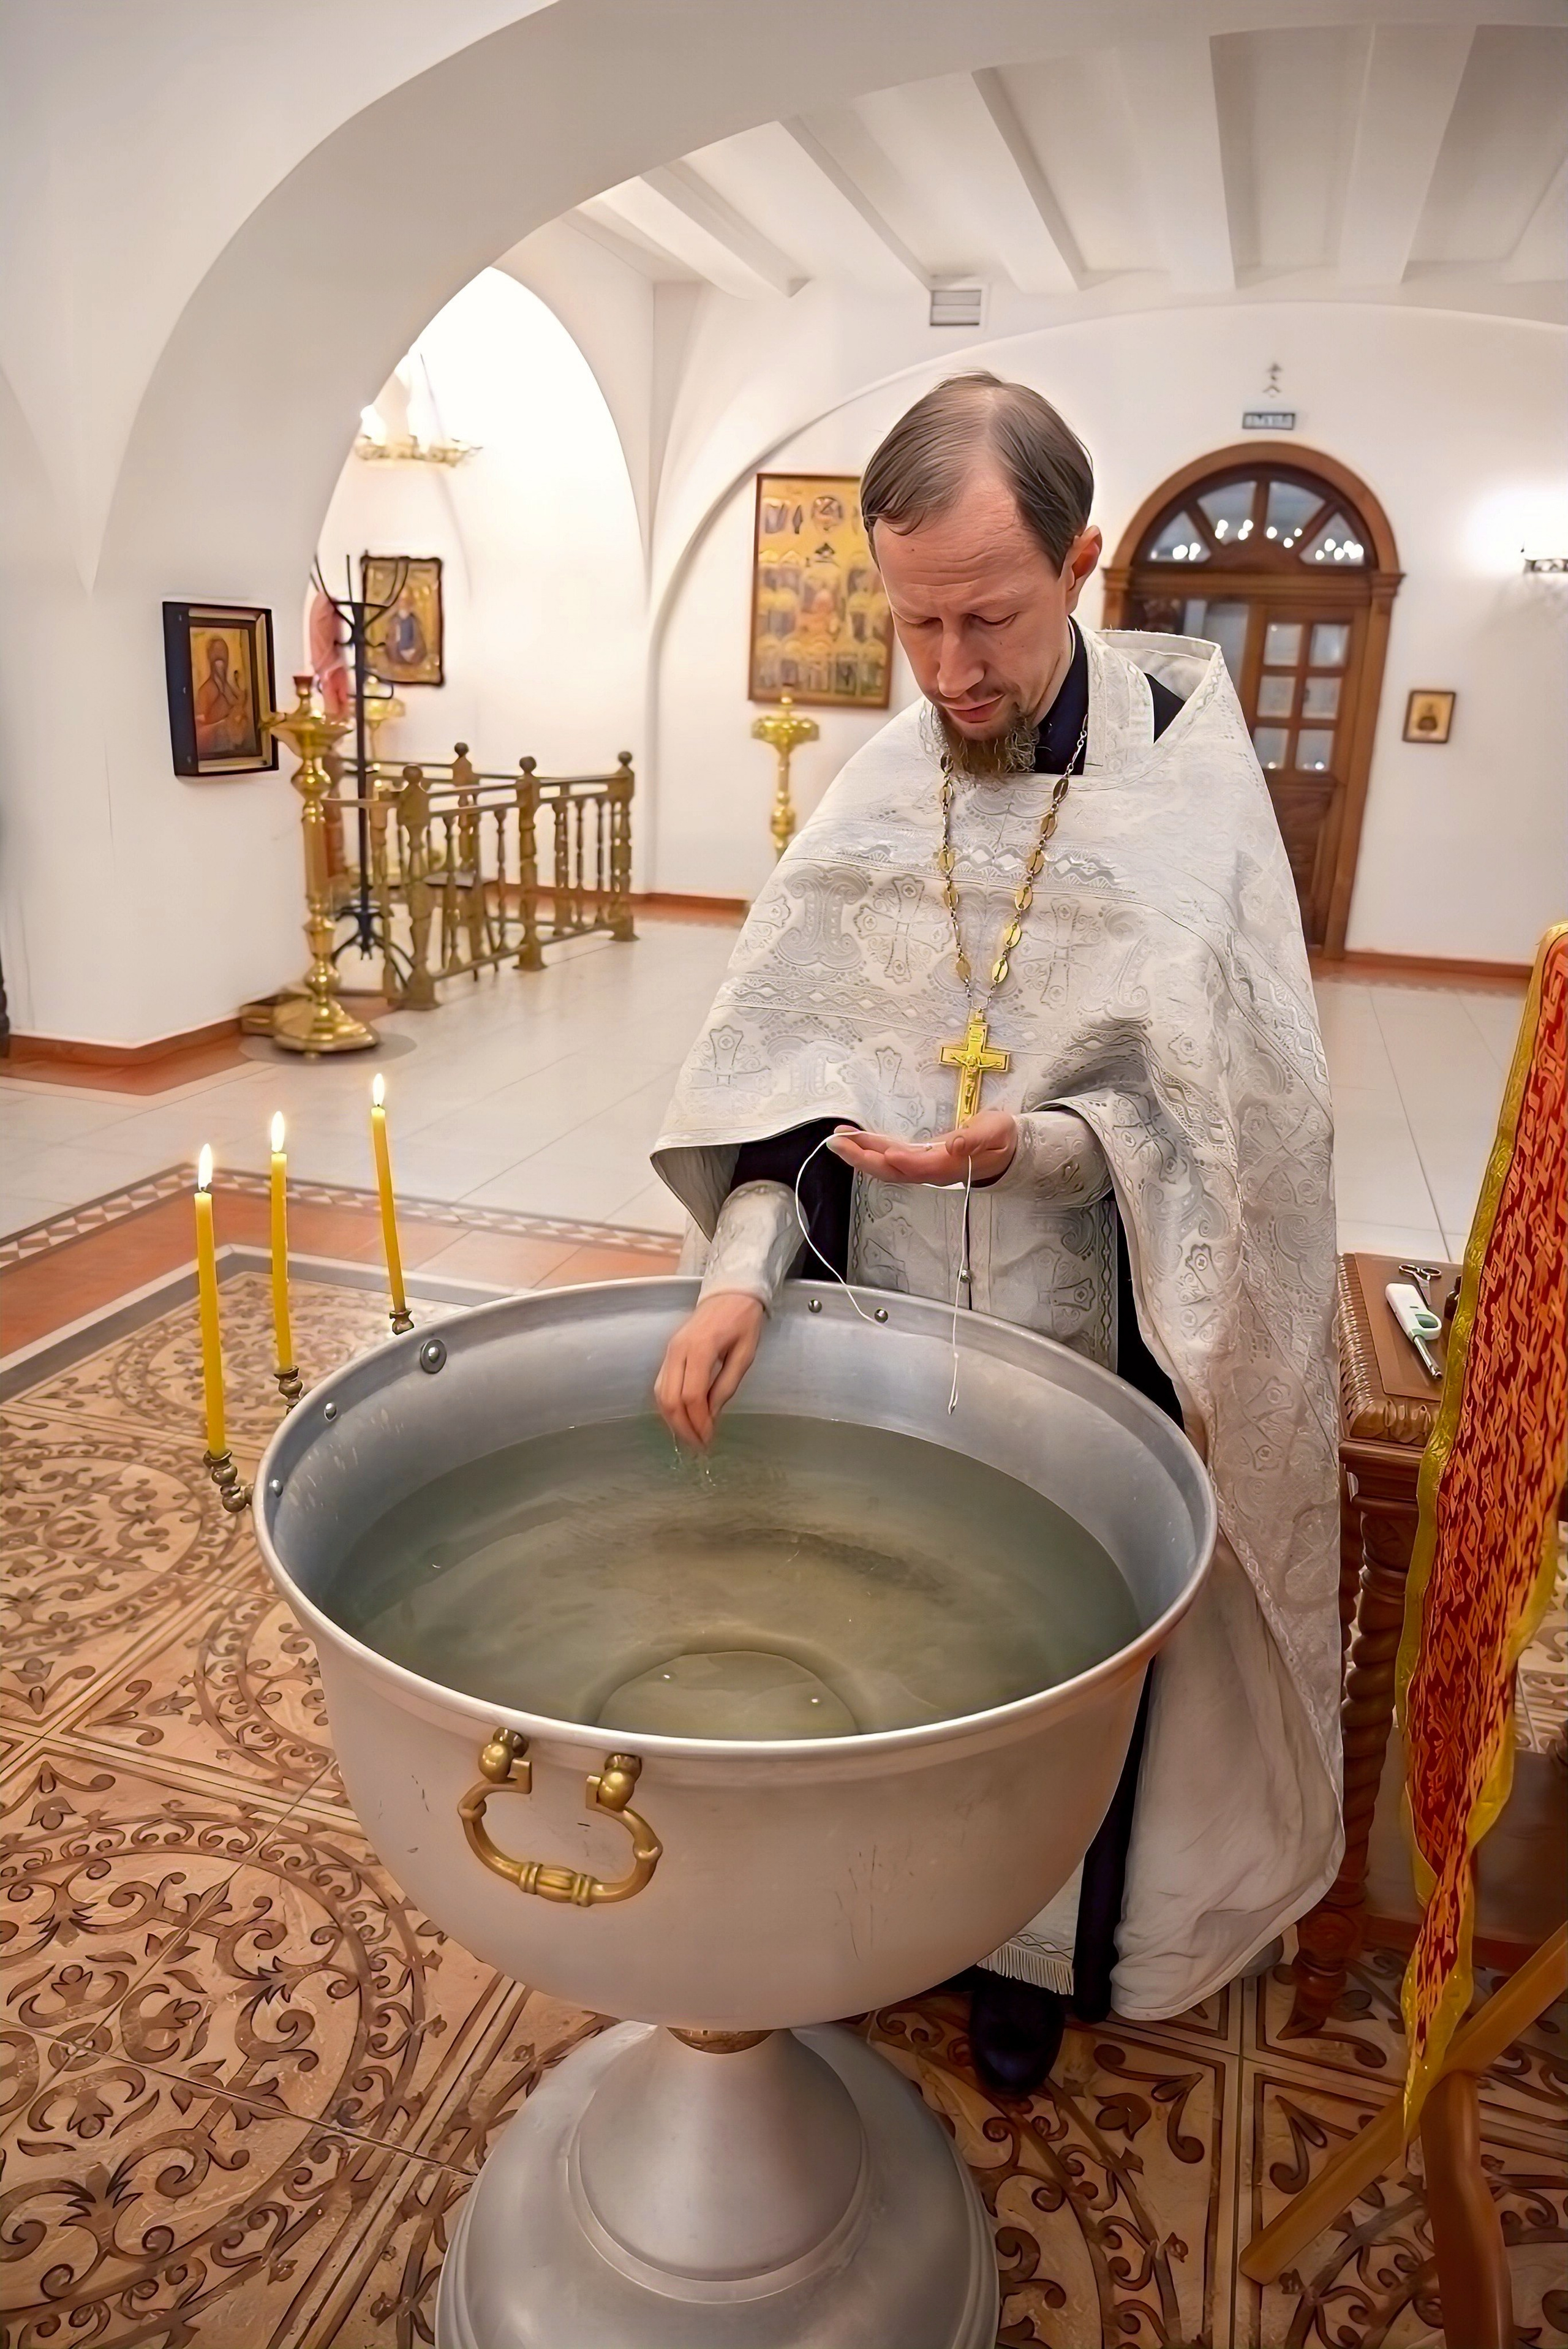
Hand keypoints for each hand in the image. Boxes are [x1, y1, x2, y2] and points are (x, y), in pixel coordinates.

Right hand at [654, 1290, 765, 1449]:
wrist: (729, 1293)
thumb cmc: (743, 1322)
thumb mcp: (744, 1354)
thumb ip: (727, 1385)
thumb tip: (712, 1415)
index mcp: (701, 1348)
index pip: (692, 1395)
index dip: (699, 1422)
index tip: (709, 1439)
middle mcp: (678, 1350)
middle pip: (670, 1398)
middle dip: (683, 1427)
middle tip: (699, 1446)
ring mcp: (669, 1351)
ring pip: (660, 1394)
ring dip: (673, 1420)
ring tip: (690, 1436)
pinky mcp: (668, 1353)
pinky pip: (660, 1385)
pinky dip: (668, 1406)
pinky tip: (682, 1418)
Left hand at [828, 1109, 1017, 1186]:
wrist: (1007, 1150)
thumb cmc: (1002, 1139)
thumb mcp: (996, 1132)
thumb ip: (976, 1139)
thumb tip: (955, 1144)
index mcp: (950, 1165)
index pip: (920, 1166)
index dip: (902, 1160)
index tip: (883, 1151)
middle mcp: (932, 1170)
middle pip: (893, 1171)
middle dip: (863, 1158)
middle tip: (837, 1142)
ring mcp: (923, 1166)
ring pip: (887, 1167)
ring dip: (860, 1154)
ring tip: (838, 1138)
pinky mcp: (919, 1158)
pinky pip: (890, 1159)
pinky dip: (870, 1149)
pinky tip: (855, 1140)